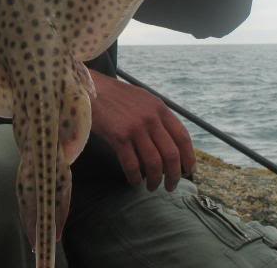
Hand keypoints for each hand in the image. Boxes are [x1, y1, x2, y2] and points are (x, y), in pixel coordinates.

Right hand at [89, 70, 195, 190]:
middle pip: (171, 154)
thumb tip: (168, 142)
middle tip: (171, 186)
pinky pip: (132, 164)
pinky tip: (134, 182)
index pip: (182, 137)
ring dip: (155, 180)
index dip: (188, 157)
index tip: (188, 171)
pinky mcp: (119, 136)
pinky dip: (135, 177)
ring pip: (154, 163)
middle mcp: (151, 118)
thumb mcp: (142, 99)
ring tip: (152, 187)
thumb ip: (156, 116)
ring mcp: (135, 127)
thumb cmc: (114, 96)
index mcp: (160, 108)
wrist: (88, 88)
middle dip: (174, 175)